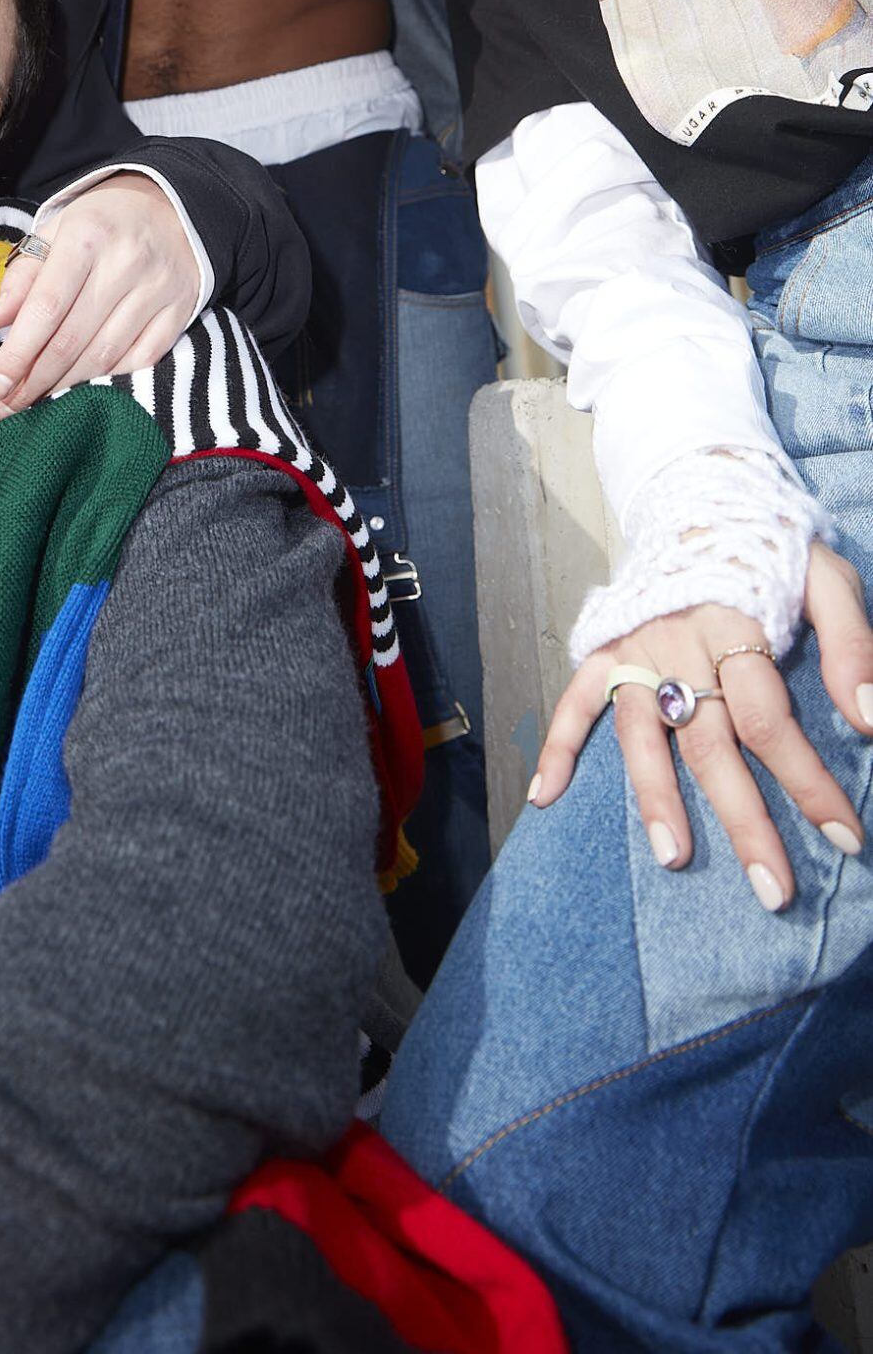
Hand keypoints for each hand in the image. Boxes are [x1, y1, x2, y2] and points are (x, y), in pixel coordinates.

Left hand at [0, 175, 199, 418]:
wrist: (173, 209)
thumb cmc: (100, 224)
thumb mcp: (56, 231)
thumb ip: (24, 274)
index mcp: (87, 236)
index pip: (47, 306)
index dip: (19, 351)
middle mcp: (126, 262)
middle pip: (73, 338)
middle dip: (35, 379)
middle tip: (8, 405)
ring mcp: (158, 289)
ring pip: (105, 356)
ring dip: (66, 386)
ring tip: (36, 401)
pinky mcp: (181, 310)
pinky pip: (141, 360)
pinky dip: (108, 379)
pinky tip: (83, 389)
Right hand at [531, 544, 872, 909]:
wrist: (699, 496)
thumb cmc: (770, 549)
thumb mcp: (827, 579)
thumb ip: (852, 645)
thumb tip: (870, 722)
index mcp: (734, 622)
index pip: (770, 718)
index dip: (807, 782)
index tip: (845, 838)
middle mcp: (678, 643)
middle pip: (710, 743)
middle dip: (744, 820)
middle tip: (773, 889)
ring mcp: (635, 649)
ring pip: (642, 734)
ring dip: (656, 798)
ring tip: (675, 858)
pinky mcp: (605, 648)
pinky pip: (576, 700)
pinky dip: (556, 744)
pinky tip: (545, 796)